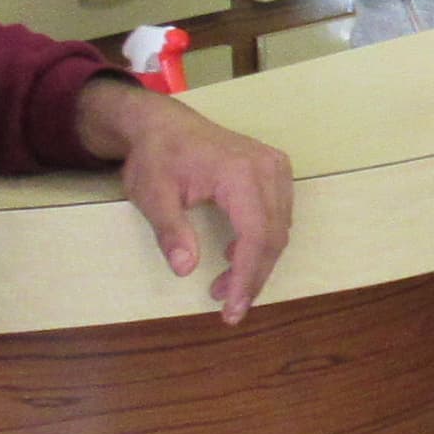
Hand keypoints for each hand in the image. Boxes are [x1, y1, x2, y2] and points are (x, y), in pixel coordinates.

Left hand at [80, 80, 296, 321]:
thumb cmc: (156, 156)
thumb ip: (170, 231)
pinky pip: (279, 215)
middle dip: (253, 277)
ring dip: (258, 263)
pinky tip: (235, 254)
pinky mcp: (276, 169)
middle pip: (274, 236)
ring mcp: (276, 166)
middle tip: (228, 306)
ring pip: (281, 229)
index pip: (256, 236)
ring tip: (225, 285)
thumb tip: (185, 268)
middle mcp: (267, 168)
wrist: (162, 123)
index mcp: (239, 173)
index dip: (248, 277)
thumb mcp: (152, 195)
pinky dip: (262, 242)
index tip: (234, 309)